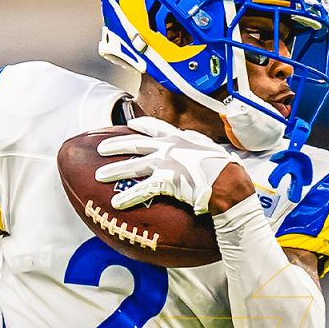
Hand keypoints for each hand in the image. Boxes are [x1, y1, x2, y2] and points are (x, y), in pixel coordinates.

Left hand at [95, 116, 244, 214]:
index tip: (131, 125)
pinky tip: (116, 202)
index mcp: (180, 137)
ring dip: (114, 170)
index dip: (141, 125)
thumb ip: (199, 147)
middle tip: (101, 148)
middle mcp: (169, 147)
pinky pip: (141, 190)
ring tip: (98, 175)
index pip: (155, 126)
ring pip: (132, 165)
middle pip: (135, 143)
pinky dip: (128, 196)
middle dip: (116, 144)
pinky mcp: (165, 181)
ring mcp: (165, 163)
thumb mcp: (211, 150)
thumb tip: (197, 146)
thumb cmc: (226, 169)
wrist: (230, 181)